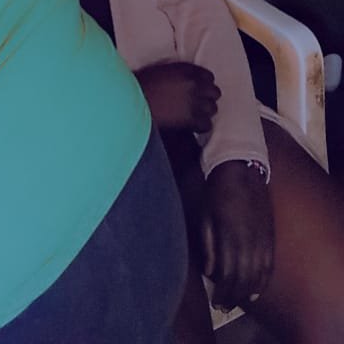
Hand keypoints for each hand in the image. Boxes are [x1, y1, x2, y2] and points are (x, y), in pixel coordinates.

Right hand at [136, 62, 220, 131]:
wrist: (132, 101)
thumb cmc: (139, 86)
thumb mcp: (160, 72)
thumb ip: (176, 75)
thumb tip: (181, 82)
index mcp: (186, 70)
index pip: (208, 76)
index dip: (203, 85)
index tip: (198, 89)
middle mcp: (194, 84)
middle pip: (214, 92)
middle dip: (207, 98)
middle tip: (198, 103)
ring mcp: (194, 102)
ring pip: (212, 108)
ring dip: (205, 112)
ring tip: (195, 115)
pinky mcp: (191, 119)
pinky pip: (207, 124)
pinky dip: (201, 126)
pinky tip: (193, 126)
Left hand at [202, 160, 273, 310]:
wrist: (241, 169)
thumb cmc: (217, 193)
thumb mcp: (205, 217)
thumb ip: (208, 246)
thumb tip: (209, 272)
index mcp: (230, 238)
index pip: (228, 275)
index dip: (223, 293)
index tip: (216, 303)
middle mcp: (249, 242)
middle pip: (244, 280)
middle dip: (234, 297)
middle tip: (224, 307)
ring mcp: (262, 239)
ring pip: (258, 275)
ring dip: (248, 292)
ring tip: (239, 302)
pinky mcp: (271, 235)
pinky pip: (269, 265)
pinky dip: (263, 281)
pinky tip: (257, 290)